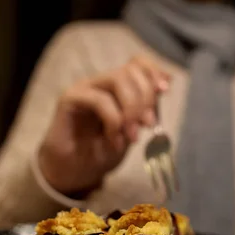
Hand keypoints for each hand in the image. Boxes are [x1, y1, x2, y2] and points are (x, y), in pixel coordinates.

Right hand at [38, 56, 169, 195]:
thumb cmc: (103, 151)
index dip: (153, 72)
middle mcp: (101, 82)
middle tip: (148, 126)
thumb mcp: (133, 129)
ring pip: (117, 79)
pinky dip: (114, 122)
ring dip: (131, 109)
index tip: (165, 91)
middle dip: (145, 99)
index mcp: (118, 87)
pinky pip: (99, 100)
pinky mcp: (69, 99)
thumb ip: (146, 108)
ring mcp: (84, 88)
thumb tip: (165, 84)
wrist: (76, 172)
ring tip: (132, 136)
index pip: (138, 63)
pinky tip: (115, 141)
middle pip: (130, 71)